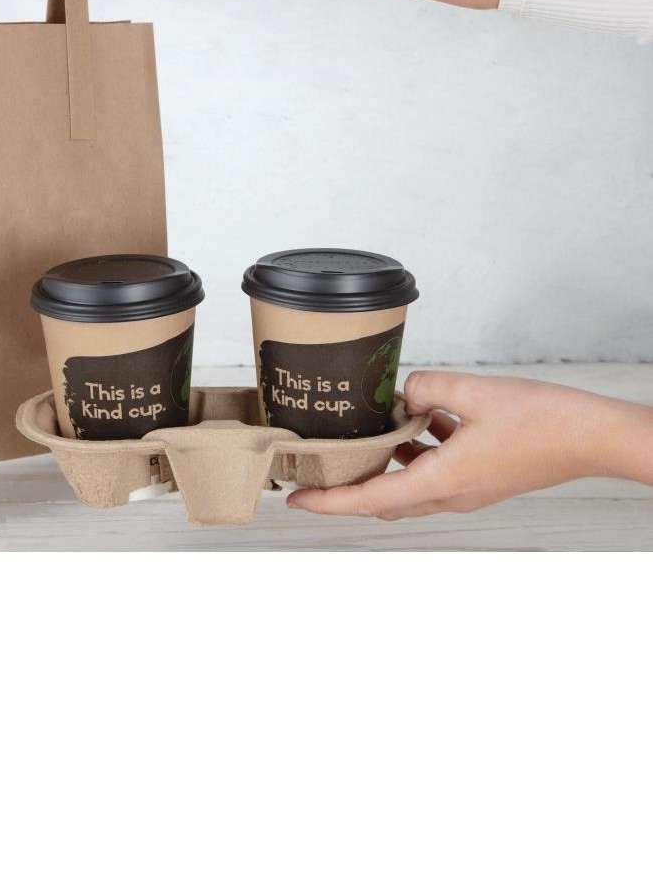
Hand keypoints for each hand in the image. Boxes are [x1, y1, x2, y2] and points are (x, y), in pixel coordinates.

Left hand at [286, 371, 652, 519]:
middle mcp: (451, 494)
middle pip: (384, 497)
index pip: (370, 498)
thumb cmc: (543, 420)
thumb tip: (404, 393)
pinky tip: (420, 417)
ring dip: (386, 464)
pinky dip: (419, 450)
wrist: (591, 436)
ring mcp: (468, 489)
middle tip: (316, 470)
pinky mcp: (481, 477)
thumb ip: (426, 388)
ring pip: (410, 483)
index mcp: (442, 481)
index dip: (329, 501)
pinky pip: (436, 469)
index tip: (296, 499)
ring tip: (360, 438)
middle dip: (347, 486)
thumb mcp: (472, 390)